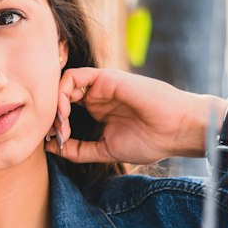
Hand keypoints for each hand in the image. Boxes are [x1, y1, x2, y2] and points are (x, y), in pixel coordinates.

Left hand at [46, 67, 227, 165]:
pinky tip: (66, 113)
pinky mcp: (105, 77)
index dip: (55, 126)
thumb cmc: (150, 141)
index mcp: (98, 111)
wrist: (176, 130)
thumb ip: (80, 150)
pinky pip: (73, 77)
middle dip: (51, 115)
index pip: (65, 110)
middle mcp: (97, 96)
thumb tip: (52, 148)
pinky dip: (62, 93)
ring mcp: (100, 86)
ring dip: (55, 105)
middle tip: (54, 135)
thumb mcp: (106, 150)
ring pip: (63, 85)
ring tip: (61, 125)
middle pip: (60, 97)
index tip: (56, 144)